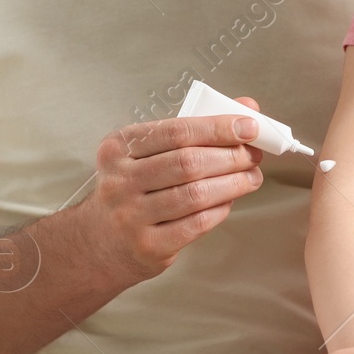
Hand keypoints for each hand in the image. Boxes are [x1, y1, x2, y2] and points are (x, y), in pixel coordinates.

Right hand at [80, 97, 264, 281]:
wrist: (100, 241)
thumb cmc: (134, 187)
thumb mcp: (148, 152)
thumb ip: (195, 128)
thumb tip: (246, 107)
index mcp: (119, 148)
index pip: (176, 131)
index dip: (218, 128)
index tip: (249, 127)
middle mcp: (120, 180)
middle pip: (188, 163)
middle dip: (230, 157)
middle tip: (253, 155)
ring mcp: (131, 216)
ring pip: (195, 195)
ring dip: (233, 184)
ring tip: (251, 178)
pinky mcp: (147, 246)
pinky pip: (196, 224)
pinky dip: (220, 209)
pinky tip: (229, 201)